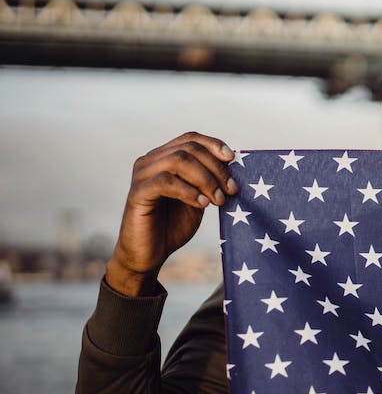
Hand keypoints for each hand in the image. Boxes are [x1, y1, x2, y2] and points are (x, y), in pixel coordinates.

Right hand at [106, 132, 236, 296]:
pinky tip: (202, 204)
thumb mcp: (199, 197)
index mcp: (164, 158)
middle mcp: (150, 161)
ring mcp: (141, 176)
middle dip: (216, 168)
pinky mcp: (137, 193)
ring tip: (218, 200)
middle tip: (231, 189)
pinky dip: (188, 191)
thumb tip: (233, 163)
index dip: (213, 144)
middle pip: (189, 149)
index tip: (233, 159)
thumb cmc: (174, 225)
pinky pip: (165, 181)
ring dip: (205, 179)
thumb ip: (209, 179)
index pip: (191, 138)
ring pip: (178, 161)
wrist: (151, 254)